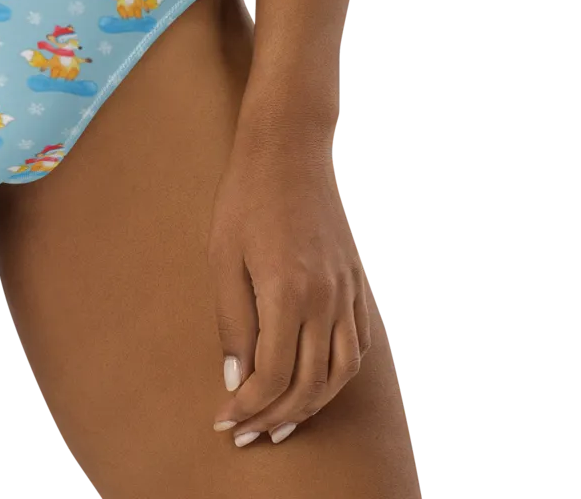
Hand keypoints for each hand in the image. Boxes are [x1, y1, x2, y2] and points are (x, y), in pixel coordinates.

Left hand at [207, 126, 370, 448]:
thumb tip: (236, 382)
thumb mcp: (223, 258)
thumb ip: (232, 324)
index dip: (248, 407)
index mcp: (288, 292)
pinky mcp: (356, 283)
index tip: (225, 420)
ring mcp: (346, 291)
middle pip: (309, 384)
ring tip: (280, 419)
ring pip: (341, 372)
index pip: (274, 376)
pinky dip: (336, 374)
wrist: (288, 149)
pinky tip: (312, 381)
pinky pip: (357, 345)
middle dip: (276, 417)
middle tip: (246, 431)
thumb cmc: (245, 198)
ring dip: (312, 404)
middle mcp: (325, 298)